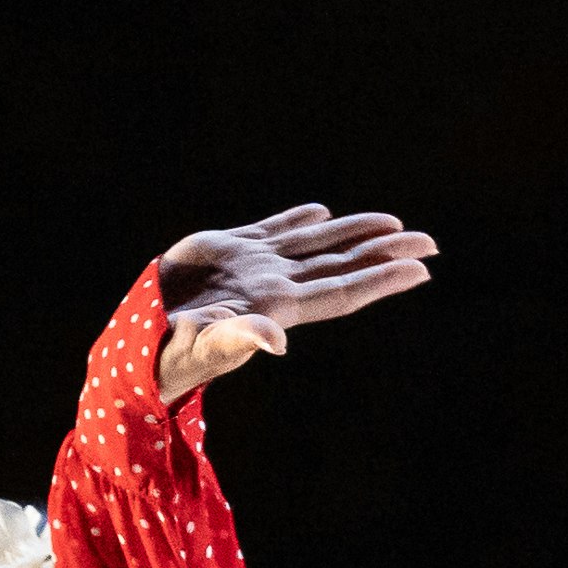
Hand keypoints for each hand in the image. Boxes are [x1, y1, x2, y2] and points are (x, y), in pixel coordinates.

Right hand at [152, 205, 438, 400]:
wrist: (137, 342)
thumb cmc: (170, 354)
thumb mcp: (206, 346)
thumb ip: (242, 338)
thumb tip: (276, 343)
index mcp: (279, 307)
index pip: (343, 290)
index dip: (382, 279)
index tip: (421, 268)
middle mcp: (276, 287)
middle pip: (343, 267)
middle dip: (385, 253)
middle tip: (430, 242)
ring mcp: (255, 268)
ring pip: (317, 246)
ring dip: (355, 235)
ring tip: (393, 223)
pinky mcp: (229, 253)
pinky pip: (274, 232)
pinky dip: (299, 221)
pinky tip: (321, 214)